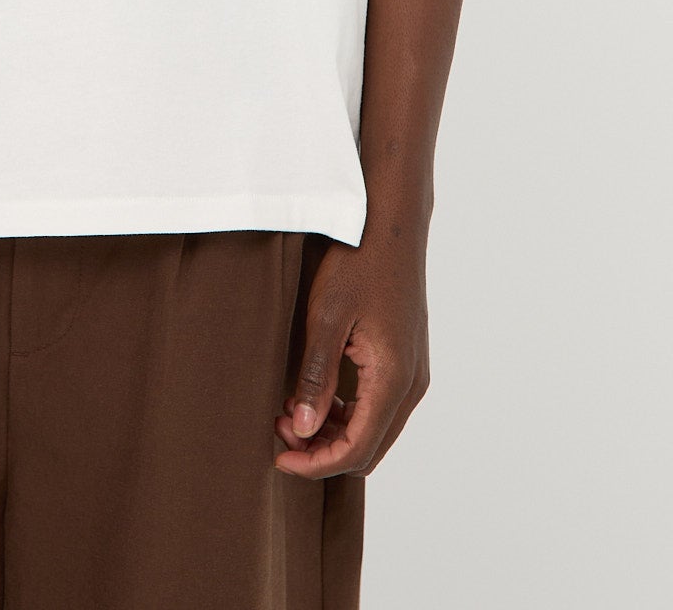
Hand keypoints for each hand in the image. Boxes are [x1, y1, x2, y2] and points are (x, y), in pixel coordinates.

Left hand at [274, 227, 429, 478]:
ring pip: (373, 429)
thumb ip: (316, 376)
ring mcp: (412, 373)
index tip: (277, 458)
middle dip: (321, 450)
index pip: (357, 449)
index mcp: (393, 379)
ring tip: (289, 409)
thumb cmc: (356, 263)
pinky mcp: (405, 360)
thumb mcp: (326, 317)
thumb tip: (302, 430)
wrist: (390, 225)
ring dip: (332, 431)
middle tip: (279, 428)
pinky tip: (313, 393)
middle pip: (368, 448)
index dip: (315, 464)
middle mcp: (411, 384)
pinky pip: (378, 406)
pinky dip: (346, 412)